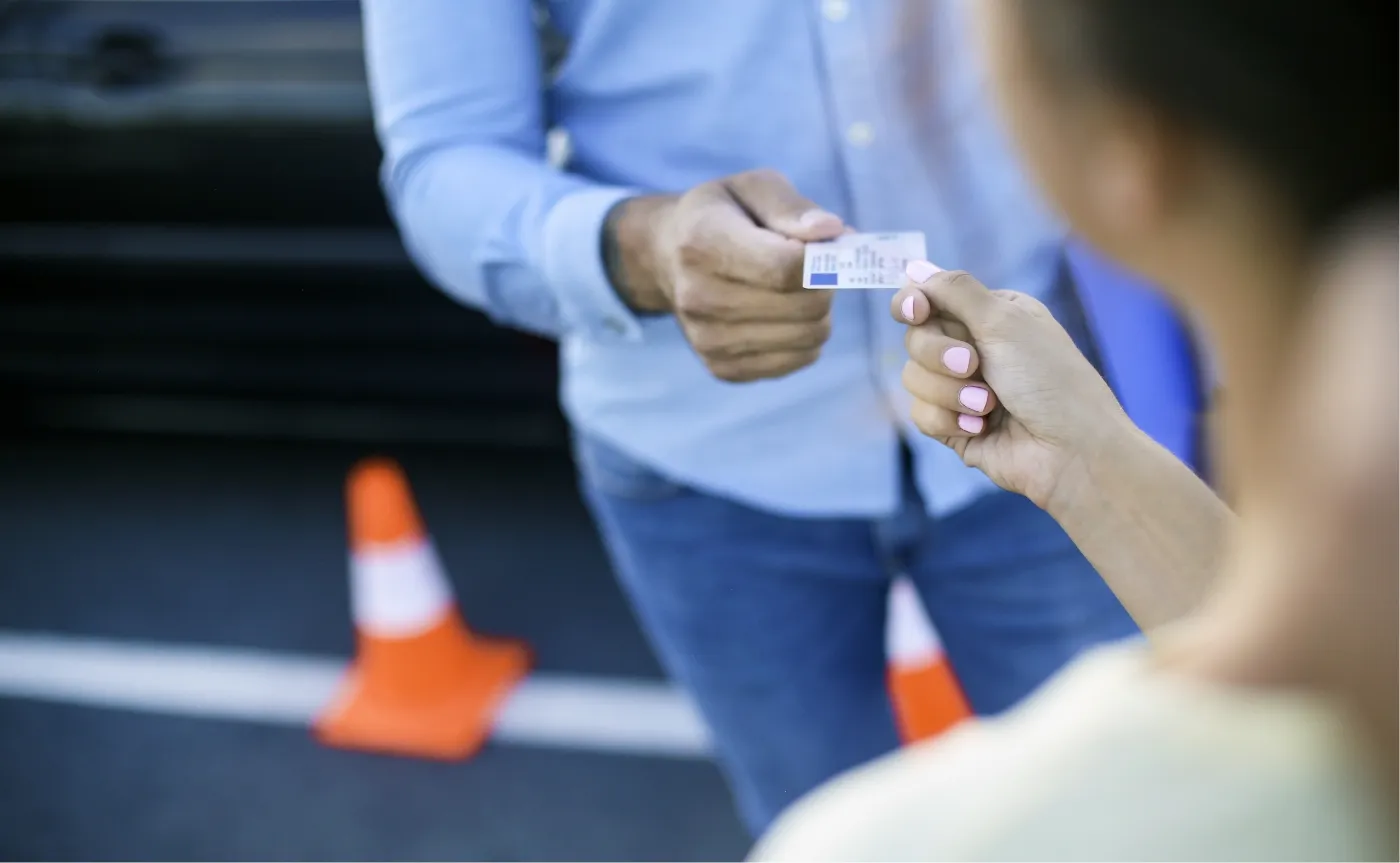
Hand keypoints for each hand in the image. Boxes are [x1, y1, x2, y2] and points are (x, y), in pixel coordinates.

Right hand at [606, 170, 844, 381]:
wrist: (668, 257)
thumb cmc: (723, 215)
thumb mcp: (753, 188)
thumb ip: (792, 207)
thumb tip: (831, 232)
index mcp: (703, 242)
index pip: (786, 267)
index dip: (823, 259)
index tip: (828, 246)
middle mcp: (699, 297)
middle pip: (805, 305)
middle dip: (824, 283)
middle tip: (810, 265)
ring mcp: (708, 340)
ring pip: (809, 337)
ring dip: (817, 311)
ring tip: (793, 288)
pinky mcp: (723, 369)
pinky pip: (800, 360)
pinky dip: (805, 337)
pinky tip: (783, 314)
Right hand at [891, 262, 1130, 509]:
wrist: (1072, 451)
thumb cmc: (1050, 379)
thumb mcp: (1006, 321)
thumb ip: (955, 290)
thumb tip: (914, 267)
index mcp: (990, 315)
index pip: (930, 299)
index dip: (913, 304)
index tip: (915, 311)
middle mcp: (974, 348)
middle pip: (915, 339)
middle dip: (939, 355)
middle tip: (974, 365)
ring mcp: (961, 390)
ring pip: (913, 378)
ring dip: (949, 392)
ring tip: (988, 405)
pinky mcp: (953, 426)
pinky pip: (920, 414)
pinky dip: (948, 420)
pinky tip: (981, 427)